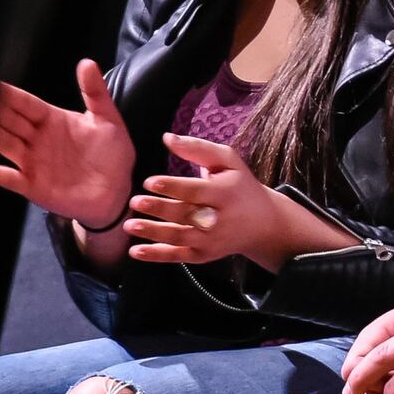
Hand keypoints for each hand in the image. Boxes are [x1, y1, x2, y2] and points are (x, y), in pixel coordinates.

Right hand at [0, 59, 135, 227]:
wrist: (116, 191)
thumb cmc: (112, 155)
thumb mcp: (107, 119)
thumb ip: (95, 92)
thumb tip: (87, 62)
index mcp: (53, 120)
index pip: (25, 103)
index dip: (7, 94)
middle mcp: (38, 139)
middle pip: (8, 119)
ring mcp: (33, 162)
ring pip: (4, 142)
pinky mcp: (32, 185)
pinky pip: (9, 178)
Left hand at [123, 134, 287, 268]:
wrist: (263, 224)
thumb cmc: (240, 185)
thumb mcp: (228, 161)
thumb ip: (198, 148)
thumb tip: (167, 137)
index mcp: (226, 192)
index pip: (196, 190)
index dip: (172, 187)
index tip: (149, 182)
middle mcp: (219, 219)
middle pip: (185, 214)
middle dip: (159, 209)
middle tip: (134, 201)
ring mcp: (211, 240)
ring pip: (179, 237)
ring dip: (153, 232)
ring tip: (129, 225)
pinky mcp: (204, 255)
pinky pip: (178, 256)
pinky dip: (156, 255)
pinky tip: (135, 251)